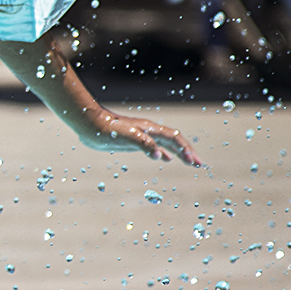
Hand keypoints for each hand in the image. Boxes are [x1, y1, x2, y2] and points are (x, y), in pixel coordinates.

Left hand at [84, 108, 203, 165]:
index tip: (195, 163)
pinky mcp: (135, 140)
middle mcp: (150, 131)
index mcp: (151, 129)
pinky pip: (155, 146)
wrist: (91, 125)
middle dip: (188, 152)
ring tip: (190, 162)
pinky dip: (164, 153)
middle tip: (199, 165)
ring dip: (179, 153)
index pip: (174, 139)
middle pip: (174, 141)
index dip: (186, 150)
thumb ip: (144, 144)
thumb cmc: (108, 130)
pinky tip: (165, 159)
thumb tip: (160, 155)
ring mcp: (143, 135)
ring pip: (166, 144)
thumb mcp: (127, 137)